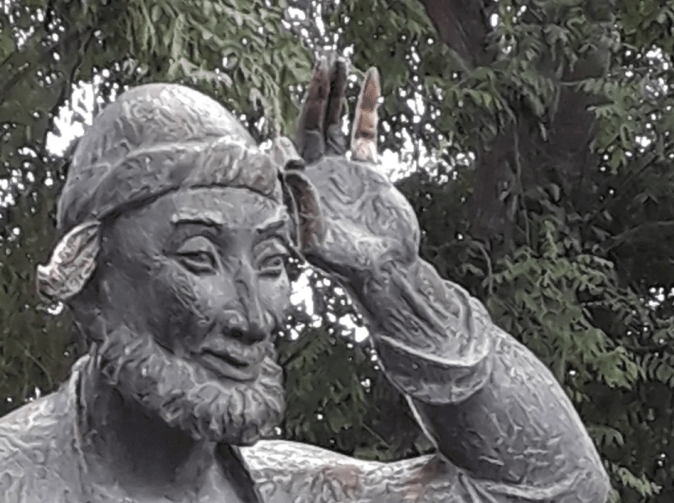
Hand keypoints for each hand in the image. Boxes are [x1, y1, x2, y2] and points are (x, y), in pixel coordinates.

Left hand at [283, 55, 420, 289]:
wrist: (386, 270)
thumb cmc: (347, 266)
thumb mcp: (316, 242)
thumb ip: (302, 206)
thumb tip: (289, 165)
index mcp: (300, 190)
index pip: (287, 151)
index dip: (288, 128)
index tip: (296, 113)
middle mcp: (318, 175)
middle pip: (312, 124)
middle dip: (316, 95)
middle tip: (322, 64)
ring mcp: (343, 169)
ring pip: (336, 121)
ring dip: (336, 92)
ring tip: (337, 61)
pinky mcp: (368, 169)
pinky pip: (365, 129)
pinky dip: (367, 104)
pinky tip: (370, 77)